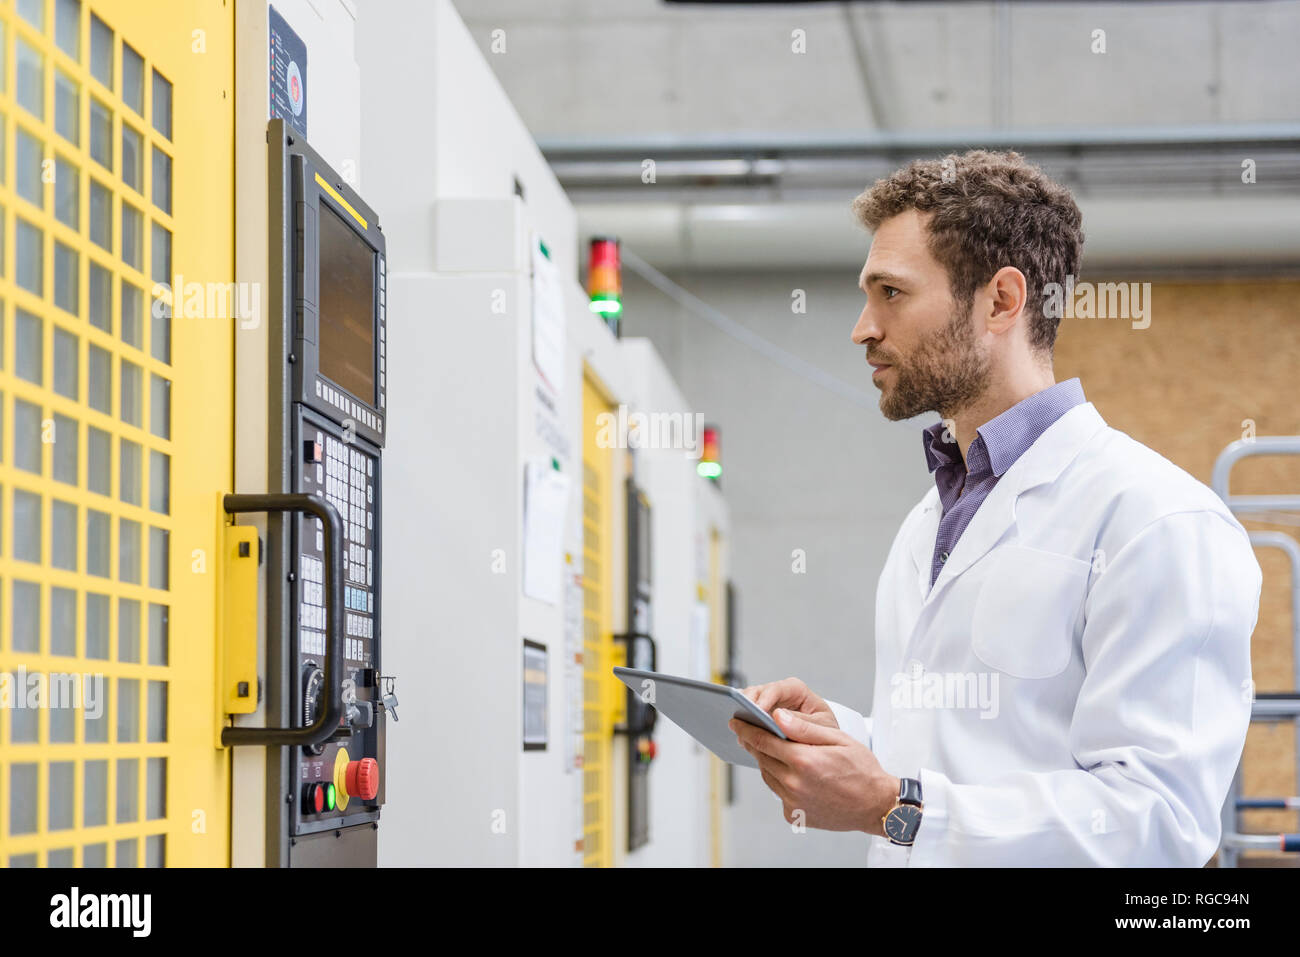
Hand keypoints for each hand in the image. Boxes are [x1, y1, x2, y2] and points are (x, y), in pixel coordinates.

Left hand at [729, 708, 899, 835]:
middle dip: (754, 743)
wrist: (876, 805)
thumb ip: (804, 728)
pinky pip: (778, 792)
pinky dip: (780, 781)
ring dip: (767, 761)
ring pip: (767, 775)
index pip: (763, 740)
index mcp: (803, 760)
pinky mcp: (794, 815)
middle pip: (762, 757)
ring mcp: (792, 801)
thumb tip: (777, 716)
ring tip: (773, 750)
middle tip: (748, 732)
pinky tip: (792, 773)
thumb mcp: (837, 739)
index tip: (736, 722)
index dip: (747, 729)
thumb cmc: (862, 770)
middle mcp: (794, 783)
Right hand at [740, 676, 839, 729]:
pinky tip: (740, 736)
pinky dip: (742, 725)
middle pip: (757, 693)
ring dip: (742, 715)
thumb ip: (802, 722)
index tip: (758, 710)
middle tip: (741, 719)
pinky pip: (746, 717)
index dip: (765, 698)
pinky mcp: (759, 717)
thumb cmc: (826, 731)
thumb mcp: (821, 727)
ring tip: (738, 730)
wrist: (825, 743)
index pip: (777, 689)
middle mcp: (778, 693)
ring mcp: (766, 704)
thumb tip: (779, 717)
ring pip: (747, 703)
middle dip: (747, 705)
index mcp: (796, 690)